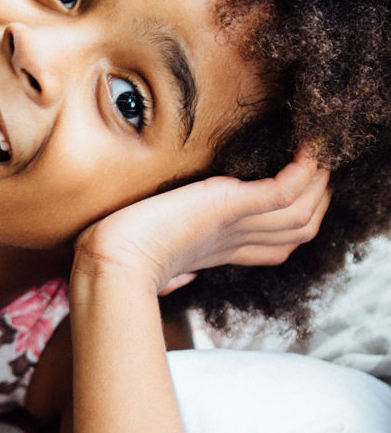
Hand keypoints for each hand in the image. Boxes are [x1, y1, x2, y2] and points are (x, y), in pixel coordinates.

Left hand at [77, 145, 328, 294]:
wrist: (110, 265)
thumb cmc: (118, 263)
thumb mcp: (154, 263)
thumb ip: (173, 269)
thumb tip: (176, 280)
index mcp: (216, 254)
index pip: (275, 245)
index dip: (294, 220)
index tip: (299, 194)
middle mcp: (232, 243)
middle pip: (298, 229)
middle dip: (317, 199)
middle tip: (322, 167)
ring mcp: (233, 226)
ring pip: (300, 213)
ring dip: (317, 182)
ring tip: (320, 154)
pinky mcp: (227, 208)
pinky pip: (283, 192)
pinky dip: (303, 171)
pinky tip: (309, 151)